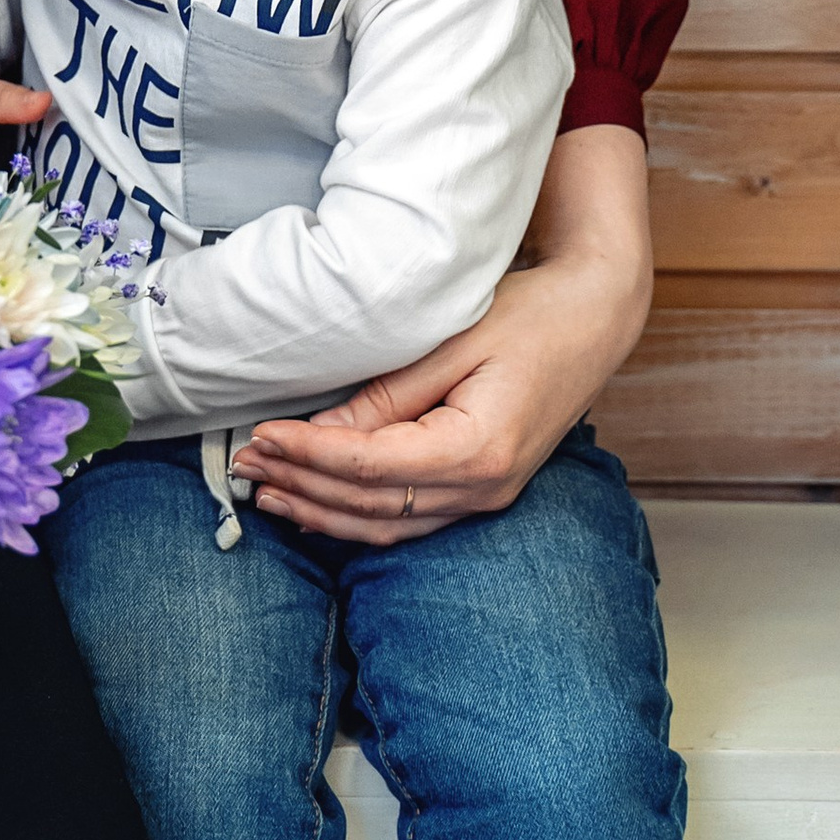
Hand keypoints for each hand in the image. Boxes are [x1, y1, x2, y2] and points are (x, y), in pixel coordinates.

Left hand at [235, 127, 652, 544]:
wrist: (595, 318)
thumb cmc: (530, 315)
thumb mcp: (451, 342)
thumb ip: (386, 395)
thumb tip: (320, 430)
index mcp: (477, 450)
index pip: (370, 465)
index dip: (308, 454)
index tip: (259, 435)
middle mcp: (484, 488)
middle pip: (371, 504)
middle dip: (302, 486)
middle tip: (244, 464)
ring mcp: (487, 496)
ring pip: (386, 524)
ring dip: (321, 510)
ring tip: (265, 490)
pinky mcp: (483, 491)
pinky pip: (408, 518)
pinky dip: (357, 515)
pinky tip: (316, 505)